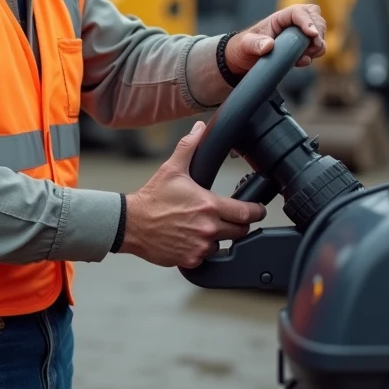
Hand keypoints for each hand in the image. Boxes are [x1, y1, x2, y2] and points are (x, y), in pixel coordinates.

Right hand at [120, 121, 267, 268]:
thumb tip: (199, 128)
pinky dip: (202, 250)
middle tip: (231, 218)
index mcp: (209, 205)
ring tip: (205, 227)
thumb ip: (189, 146)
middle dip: (239, 224)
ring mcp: (200, 246)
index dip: (256, 211)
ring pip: (223, 245)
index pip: (246, 213)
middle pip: (240, 231)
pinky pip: (206, 257)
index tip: (257, 209)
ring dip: (219, 238)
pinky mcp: (190, 260)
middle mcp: (208, 228)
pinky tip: (192, 239)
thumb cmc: (152, 198)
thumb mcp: (172, 169)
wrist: (131, 224)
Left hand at [224, 4, 326, 75]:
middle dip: (318, 31)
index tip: (312, 35)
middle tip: (313, 48)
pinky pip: (316, 45)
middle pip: (314, 17)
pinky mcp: (301, 46)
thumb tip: (269, 45)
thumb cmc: (243, 48)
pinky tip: (302, 61)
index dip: (307, 21)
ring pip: (319, 30)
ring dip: (319, 43)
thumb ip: (254, 44)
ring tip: (307, 56)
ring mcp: (297, 34)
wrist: (244, 60)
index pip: (298, 12)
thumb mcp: (245, 46)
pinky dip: (316, 53)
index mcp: (279, 18)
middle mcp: (291, 23)